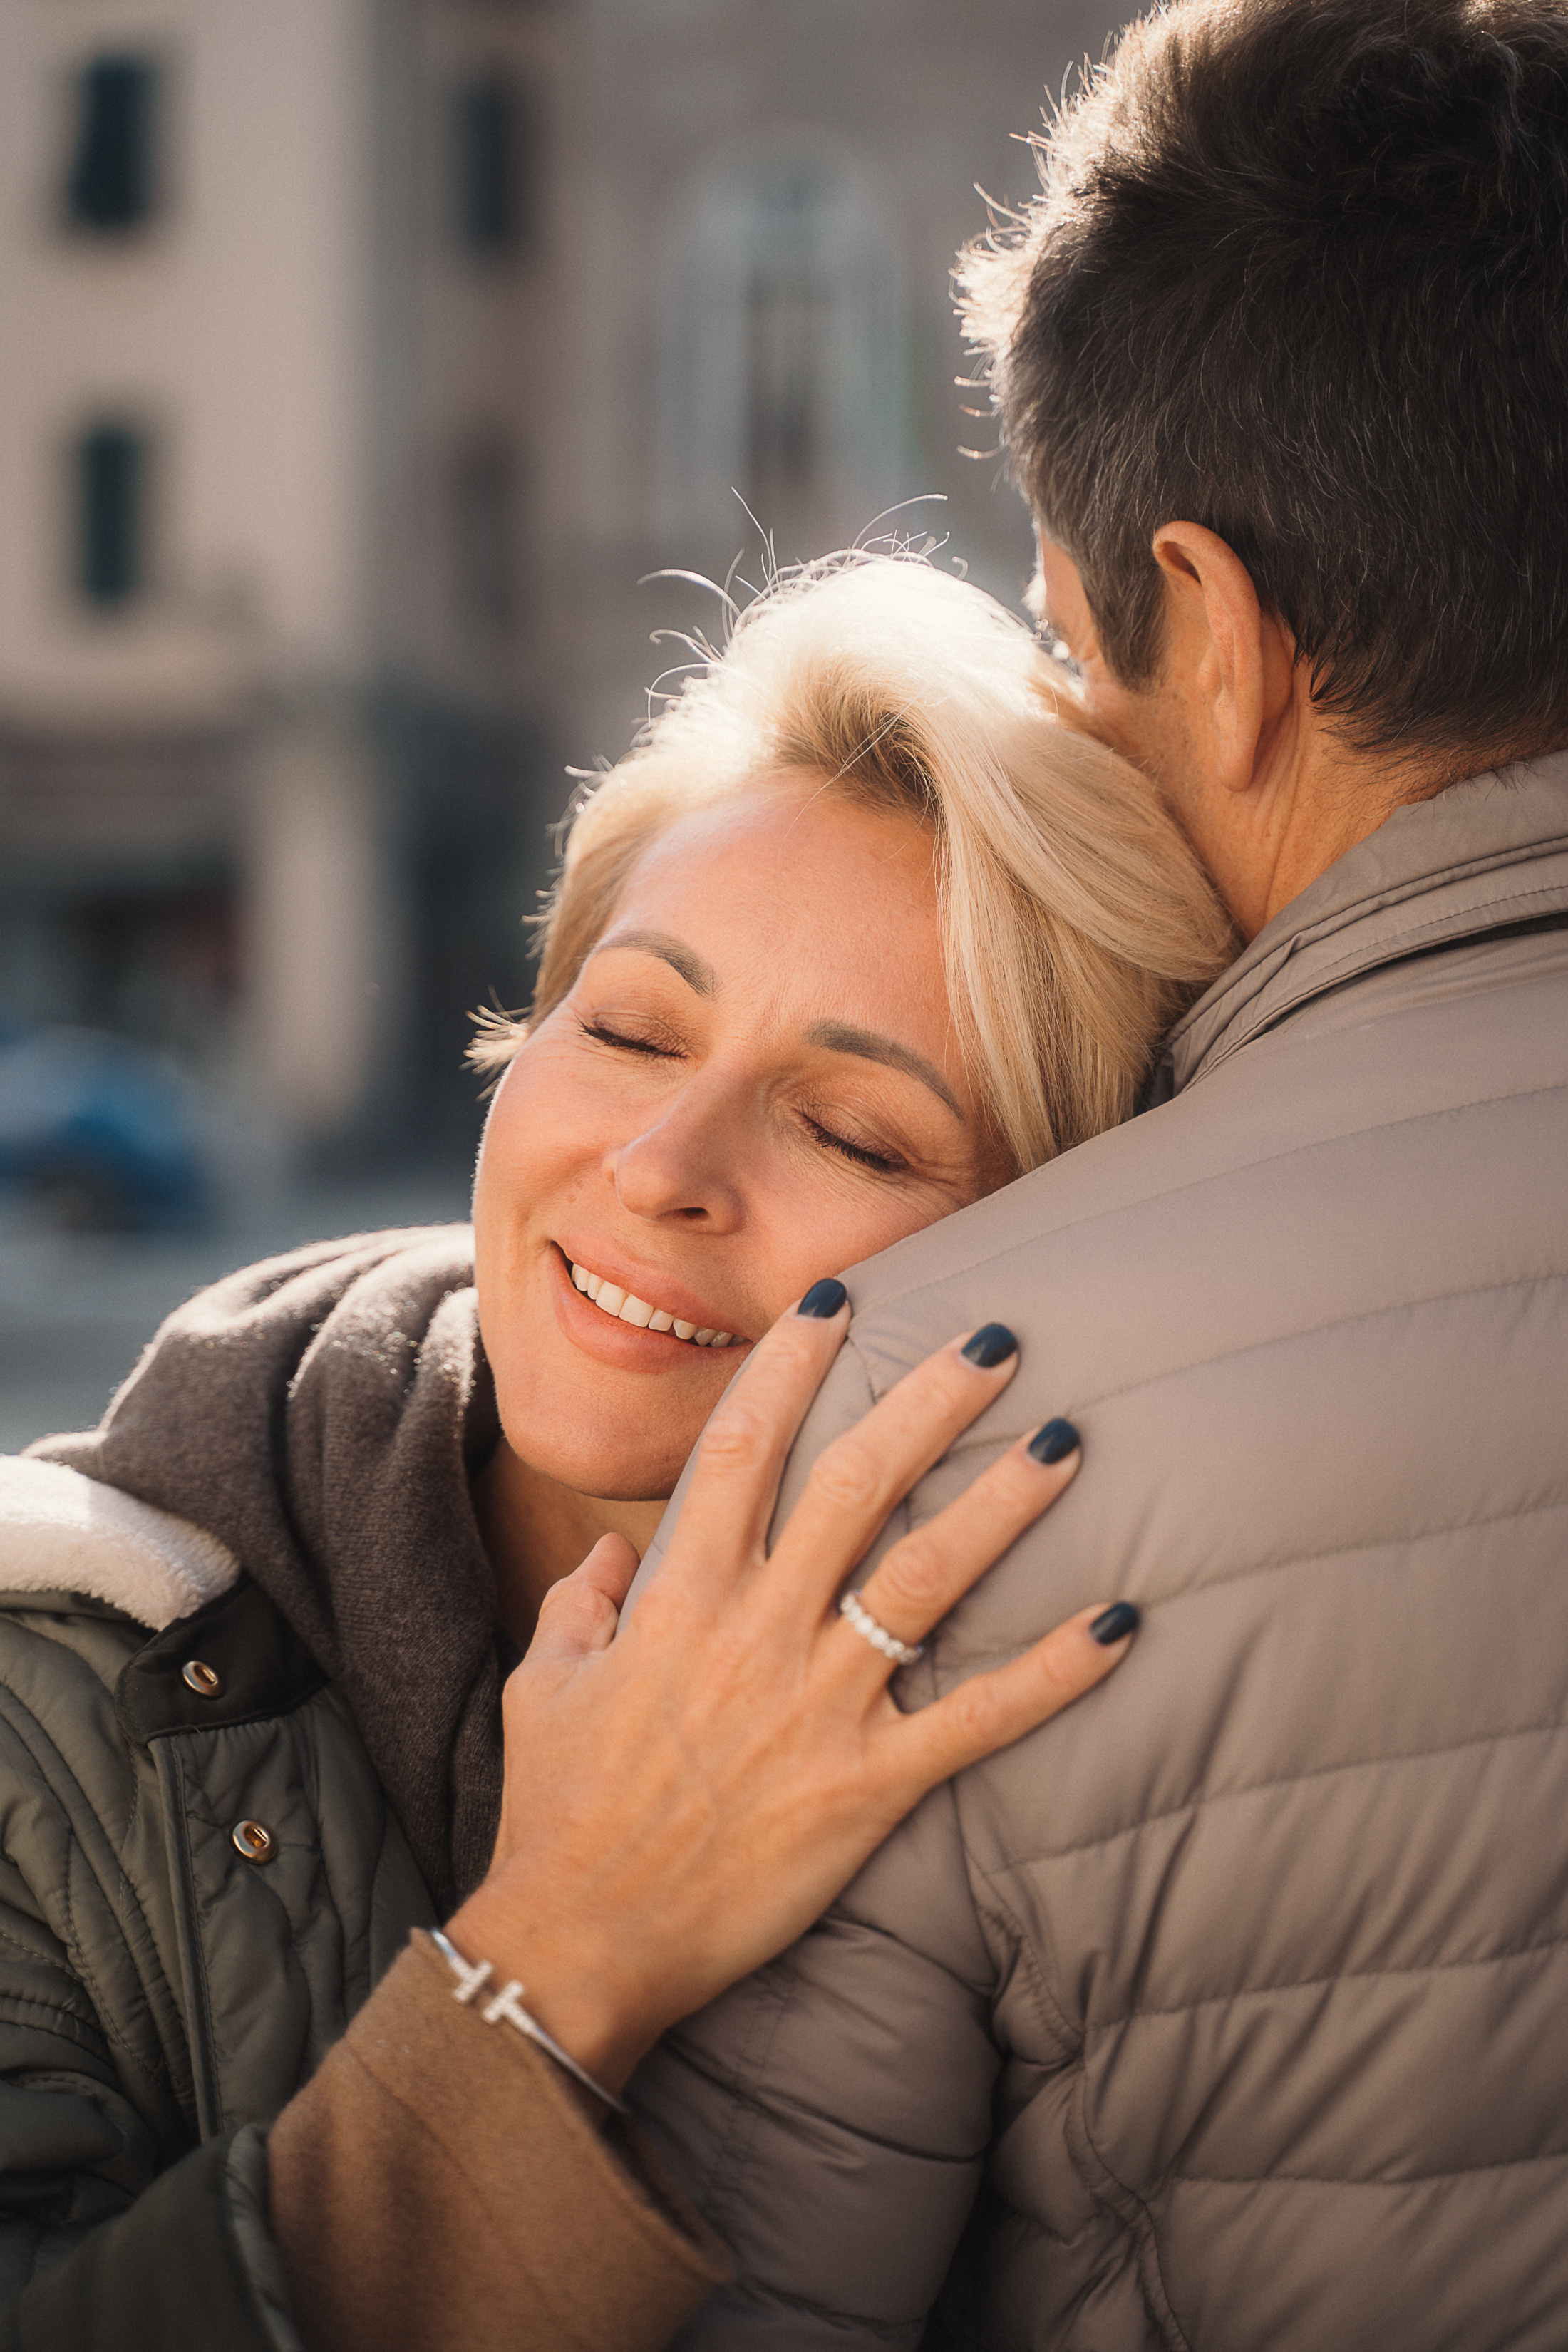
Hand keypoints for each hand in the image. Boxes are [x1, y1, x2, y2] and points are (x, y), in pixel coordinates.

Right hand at [447, 1290, 1134, 2092]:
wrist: (577, 1945)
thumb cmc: (558, 1811)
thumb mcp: (543, 1683)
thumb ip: (582, 1602)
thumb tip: (613, 1556)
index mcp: (676, 1595)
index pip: (743, 1445)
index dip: (795, 1365)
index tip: (840, 1304)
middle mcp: (753, 1632)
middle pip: (856, 1484)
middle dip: (930, 1401)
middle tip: (997, 1338)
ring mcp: (814, 1709)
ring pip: (925, 1579)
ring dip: (1001, 1504)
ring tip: (1067, 1439)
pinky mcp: (864, 1790)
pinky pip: (975, 1720)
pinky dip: (1051, 1673)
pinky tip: (1118, 1623)